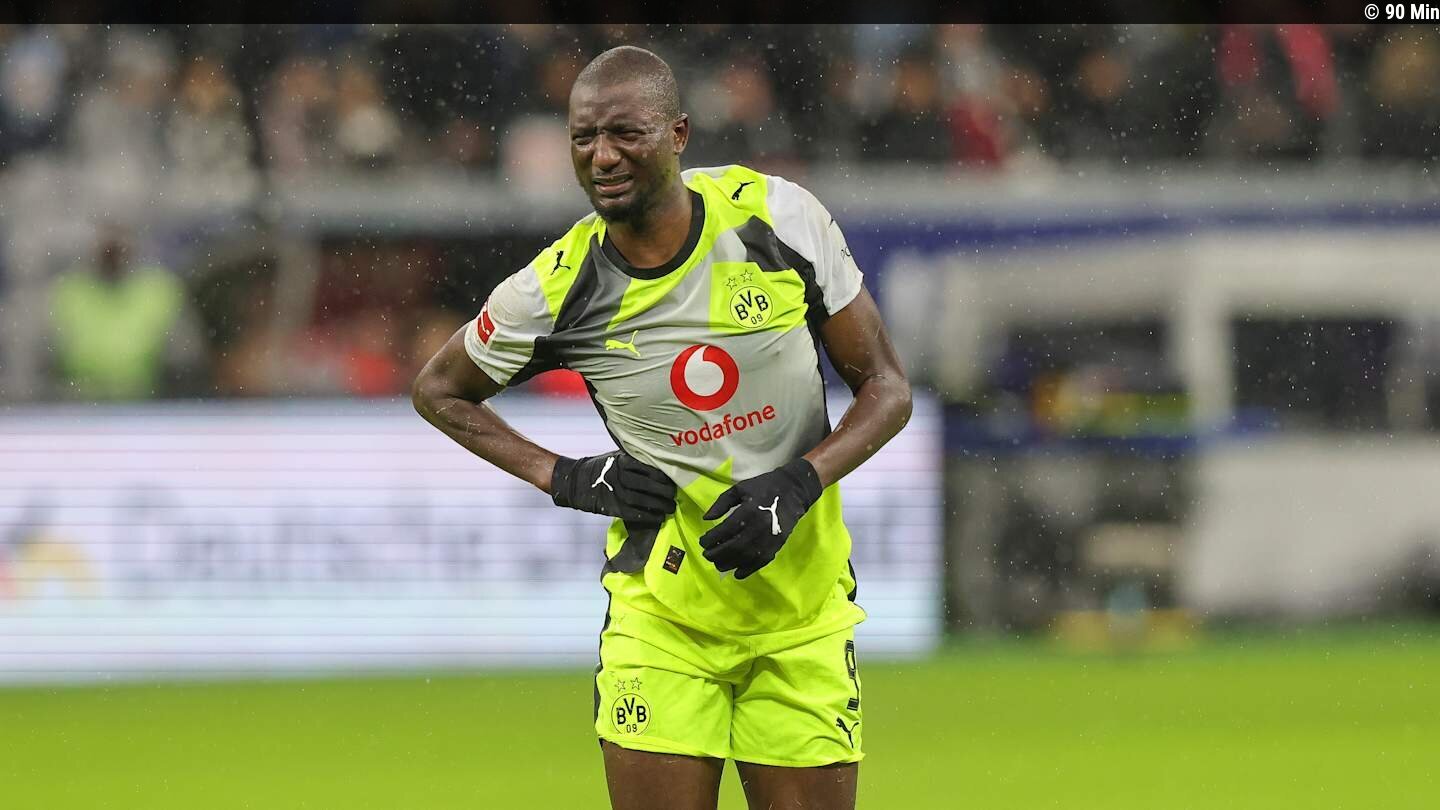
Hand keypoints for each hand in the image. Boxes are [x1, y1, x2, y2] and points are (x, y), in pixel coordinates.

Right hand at [551, 451, 676, 523]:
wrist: (575, 481)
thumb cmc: (601, 467)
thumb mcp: (616, 456)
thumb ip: (635, 458)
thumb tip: (659, 461)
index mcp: (623, 461)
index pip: (649, 468)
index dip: (664, 476)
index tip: (674, 479)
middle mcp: (621, 476)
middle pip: (648, 484)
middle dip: (664, 491)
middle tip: (675, 495)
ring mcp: (616, 492)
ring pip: (643, 500)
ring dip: (659, 505)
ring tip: (670, 508)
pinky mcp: (613, 507)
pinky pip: (634, 513)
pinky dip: (648, 516)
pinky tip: (659, 517)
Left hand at [699, 458, 823, 578]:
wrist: (794, 490)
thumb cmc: (763, 487)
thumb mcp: (739, 489)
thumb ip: (721, 503)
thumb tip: (706, 518)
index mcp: (748, 511)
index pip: (724, 531)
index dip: (710, 539)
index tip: (703, 541)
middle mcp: (758, 528)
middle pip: (732, 548)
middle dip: (716, 554)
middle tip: (707, 554)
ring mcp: (768, 539)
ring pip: (744, 558)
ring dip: (728, 564)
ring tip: (717, 563)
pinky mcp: (776, 546)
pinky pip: (760, 562)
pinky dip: (747, 570)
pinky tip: (737, 573)